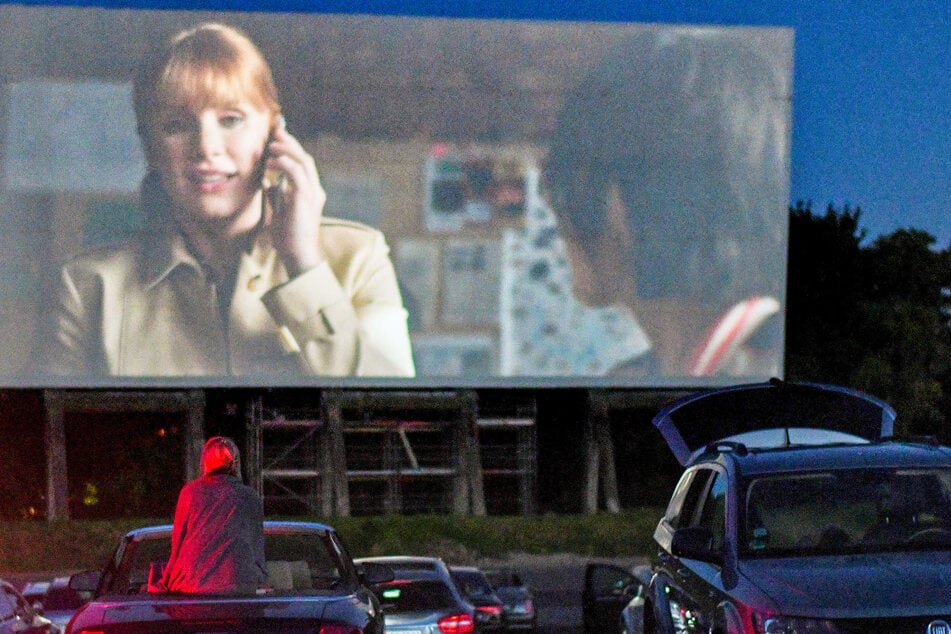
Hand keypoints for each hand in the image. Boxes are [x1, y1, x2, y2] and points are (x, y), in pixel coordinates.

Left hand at [264, 119, 325, 276]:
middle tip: (275, 133)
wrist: (298, 256)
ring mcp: (312, 194)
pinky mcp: (305, 198)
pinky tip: (270, 163)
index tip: (277, 141)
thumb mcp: (280, 213)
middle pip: (305, 158)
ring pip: (303, 161)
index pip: (303, 166)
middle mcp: (315, 191)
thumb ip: (277, 197)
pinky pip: (296, 172)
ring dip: (285, 150)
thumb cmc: (289, 239)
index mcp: (311, 194)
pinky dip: (283, 164)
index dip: (291, 150)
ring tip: (270, 147)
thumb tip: (268, 183)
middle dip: (290, 143)